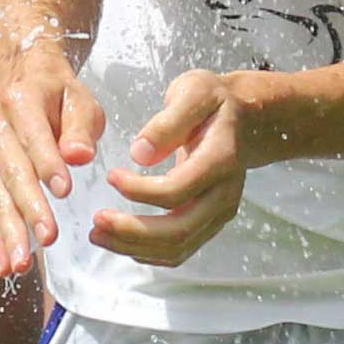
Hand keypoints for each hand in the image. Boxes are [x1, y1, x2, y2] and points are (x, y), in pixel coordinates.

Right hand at [0, 53, 105, 278]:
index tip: (64, 191)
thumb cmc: (60, 96)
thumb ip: (80, 128)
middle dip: (29, 208)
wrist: (26, 82)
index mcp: (21, 102)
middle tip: (48, 238)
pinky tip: (3, 262)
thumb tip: (78, 155)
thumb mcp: (81, 101)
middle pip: (11, 172)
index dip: (48, 164)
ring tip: (21, 264)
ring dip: (8, 232)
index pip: (34, 137)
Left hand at [98, 68, 251, 267]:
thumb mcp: (193, 92)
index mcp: (220, 160)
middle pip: (179, 230)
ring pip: (178, 247)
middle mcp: (225, 193)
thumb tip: (139, 155)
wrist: (247, 118)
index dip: (139, 191)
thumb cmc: (214, 102)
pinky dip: (148, 252)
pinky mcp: (212, 222)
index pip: (178, 190)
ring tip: (99, 235)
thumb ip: (168, 122)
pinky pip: (181, 250)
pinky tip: (122, 240)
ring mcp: (221, 212)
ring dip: (134, 247)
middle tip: (96, 223)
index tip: (111, 176)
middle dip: (132, 232)